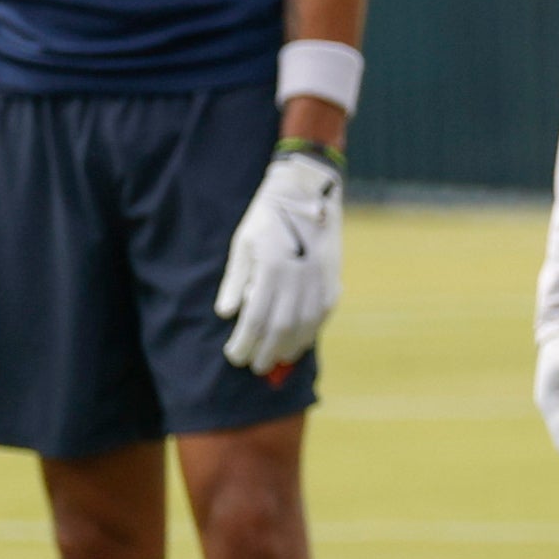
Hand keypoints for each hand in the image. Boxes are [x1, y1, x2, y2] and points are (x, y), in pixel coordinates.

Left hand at [215, 145, 343, 375]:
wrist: (306, 193)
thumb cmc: (268, 218)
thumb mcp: (243, 244)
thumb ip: (235, 281)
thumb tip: (226, 314)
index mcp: (272, 268)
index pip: (255, 318)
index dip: (244, 342)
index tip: (234, 355)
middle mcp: (298, 277)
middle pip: (281, 329)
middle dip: (266, 352)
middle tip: (254, 366)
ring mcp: (319, 280)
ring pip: (305, 326)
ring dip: (289, 348)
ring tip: (275, 359)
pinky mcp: (332, 279)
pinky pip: (322, 315)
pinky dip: (310, 333)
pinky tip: (298, 343)